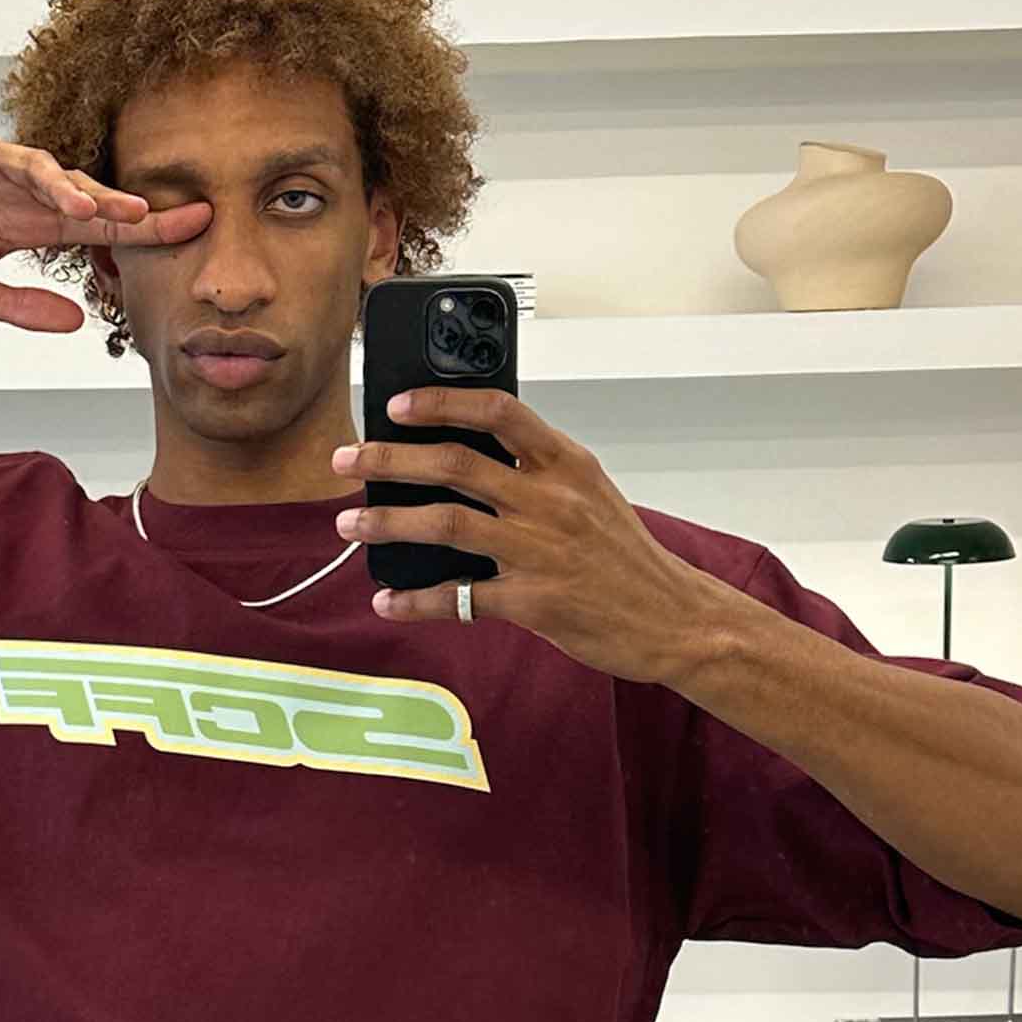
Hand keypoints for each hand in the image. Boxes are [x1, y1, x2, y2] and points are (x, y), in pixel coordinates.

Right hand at [0, 109, 212, 333]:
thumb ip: (22, 307)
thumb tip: (77, 324)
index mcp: (28, 225)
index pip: (95, 226)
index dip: (142, 228)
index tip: (191, 229)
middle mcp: (16, 189)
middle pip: (79, 188)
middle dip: (116, 201)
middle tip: (153, 215)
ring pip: (37, 162)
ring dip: (59, 185)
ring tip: (79, 209)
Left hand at [331, 388, 726, 684]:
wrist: (675, 618)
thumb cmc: (627, 557)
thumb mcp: (591, 494)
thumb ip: (538, 473)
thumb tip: (468, 458)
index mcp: (566, 464)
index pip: (498, 411)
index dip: (440, 403)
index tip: (398, 405)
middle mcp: (550, 500)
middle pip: (454, 463)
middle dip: (388, 459)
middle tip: (346, 460)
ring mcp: (540, 551)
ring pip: (445, 524)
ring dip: (387, 521)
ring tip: (349, 523)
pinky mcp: (533, 602)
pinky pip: (459, 598)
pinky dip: (416, 600)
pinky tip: (388, 600)